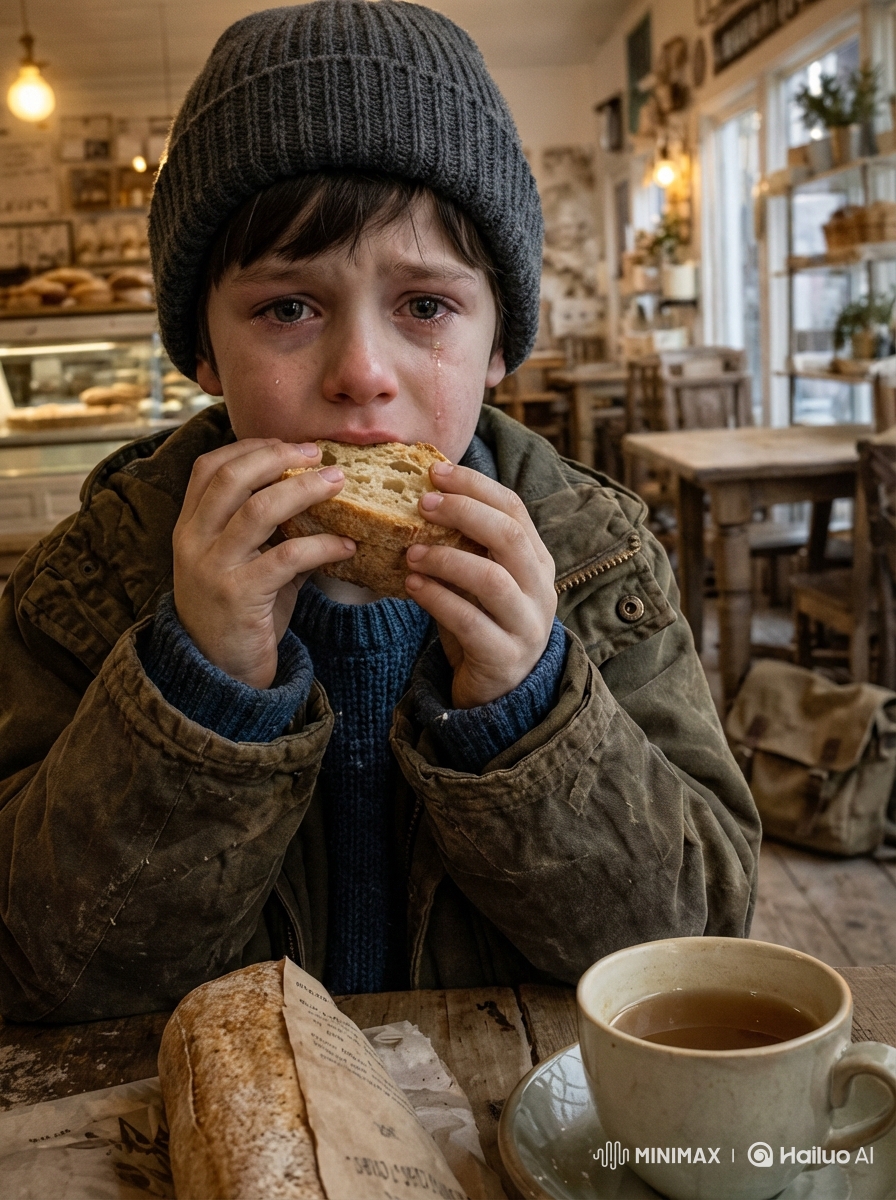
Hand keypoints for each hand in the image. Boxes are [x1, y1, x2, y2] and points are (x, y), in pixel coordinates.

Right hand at [172, 439, 354, 687]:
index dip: (248, 448)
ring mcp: (213, 568)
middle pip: (232, 477)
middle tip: (317, 453)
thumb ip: (268, 531)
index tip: (286, 444)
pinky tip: (347, 545)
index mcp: (189, 528)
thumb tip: (316, 491)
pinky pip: (287, 556)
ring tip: (338, 482)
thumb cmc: (240, 614)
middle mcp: (193, 542)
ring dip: (305, 489)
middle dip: (278, 456)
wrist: (219, 674)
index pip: (208, 468)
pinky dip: (322, 545)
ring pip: (259, 509)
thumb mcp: (243, 564)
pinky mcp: (239, 595)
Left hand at [404, 462, 556, 707]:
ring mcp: (526, 625)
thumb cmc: (482, 624)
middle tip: (422, 503)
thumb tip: (424, 494)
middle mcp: (540, 589)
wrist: (499, 693)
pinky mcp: (504, 657)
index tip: (436, 472)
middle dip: (464, 512)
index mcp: (536, 561)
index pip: (514, 509)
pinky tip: (412, 586)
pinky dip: (438, 599)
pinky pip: (470, 622)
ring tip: (411, 551)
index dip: (475, 486)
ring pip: (492, 580)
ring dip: (447, 559)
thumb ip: (465, 546)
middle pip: (509, 537)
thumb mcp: (479, 580)